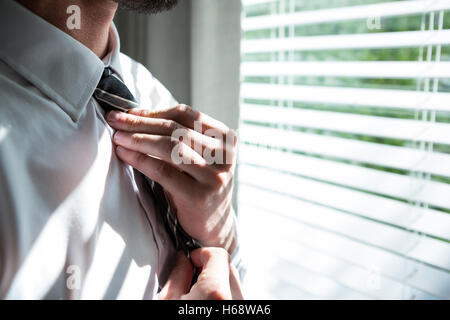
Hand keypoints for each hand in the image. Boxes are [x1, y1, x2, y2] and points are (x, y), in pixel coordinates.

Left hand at [106, 105, 237, 251]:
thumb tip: (135, 115)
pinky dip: (140, 160)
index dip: (155, 111)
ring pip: (170, 147)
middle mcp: (224, 155)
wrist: (214, 226)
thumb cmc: (197, 185)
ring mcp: (214, 176)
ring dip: (138, 139)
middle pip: (176, 129)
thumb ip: (179, 136)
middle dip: (141, 123)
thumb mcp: (197, 156)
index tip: (129, 112)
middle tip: (115, 120)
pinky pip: (163, 171)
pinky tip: (125, 155)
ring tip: (118, 137)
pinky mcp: (199, 196)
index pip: (186, 115)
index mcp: (225, 139)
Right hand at [158, 248, 242, 299]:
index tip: (189, 261)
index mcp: (216, 292)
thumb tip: (182, 259)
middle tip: (191, 277)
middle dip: (211, 267)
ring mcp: (240, 307)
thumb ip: (178, 274)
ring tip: (198, 293)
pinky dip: (223, 294)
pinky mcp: (240, 312)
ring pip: (235, 283)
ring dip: (219, 281)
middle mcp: (234, 300)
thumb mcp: (167, 300)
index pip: (219, 254)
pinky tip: (206, 302)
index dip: (201, 254)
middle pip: (229, 267)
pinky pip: (236, 297)